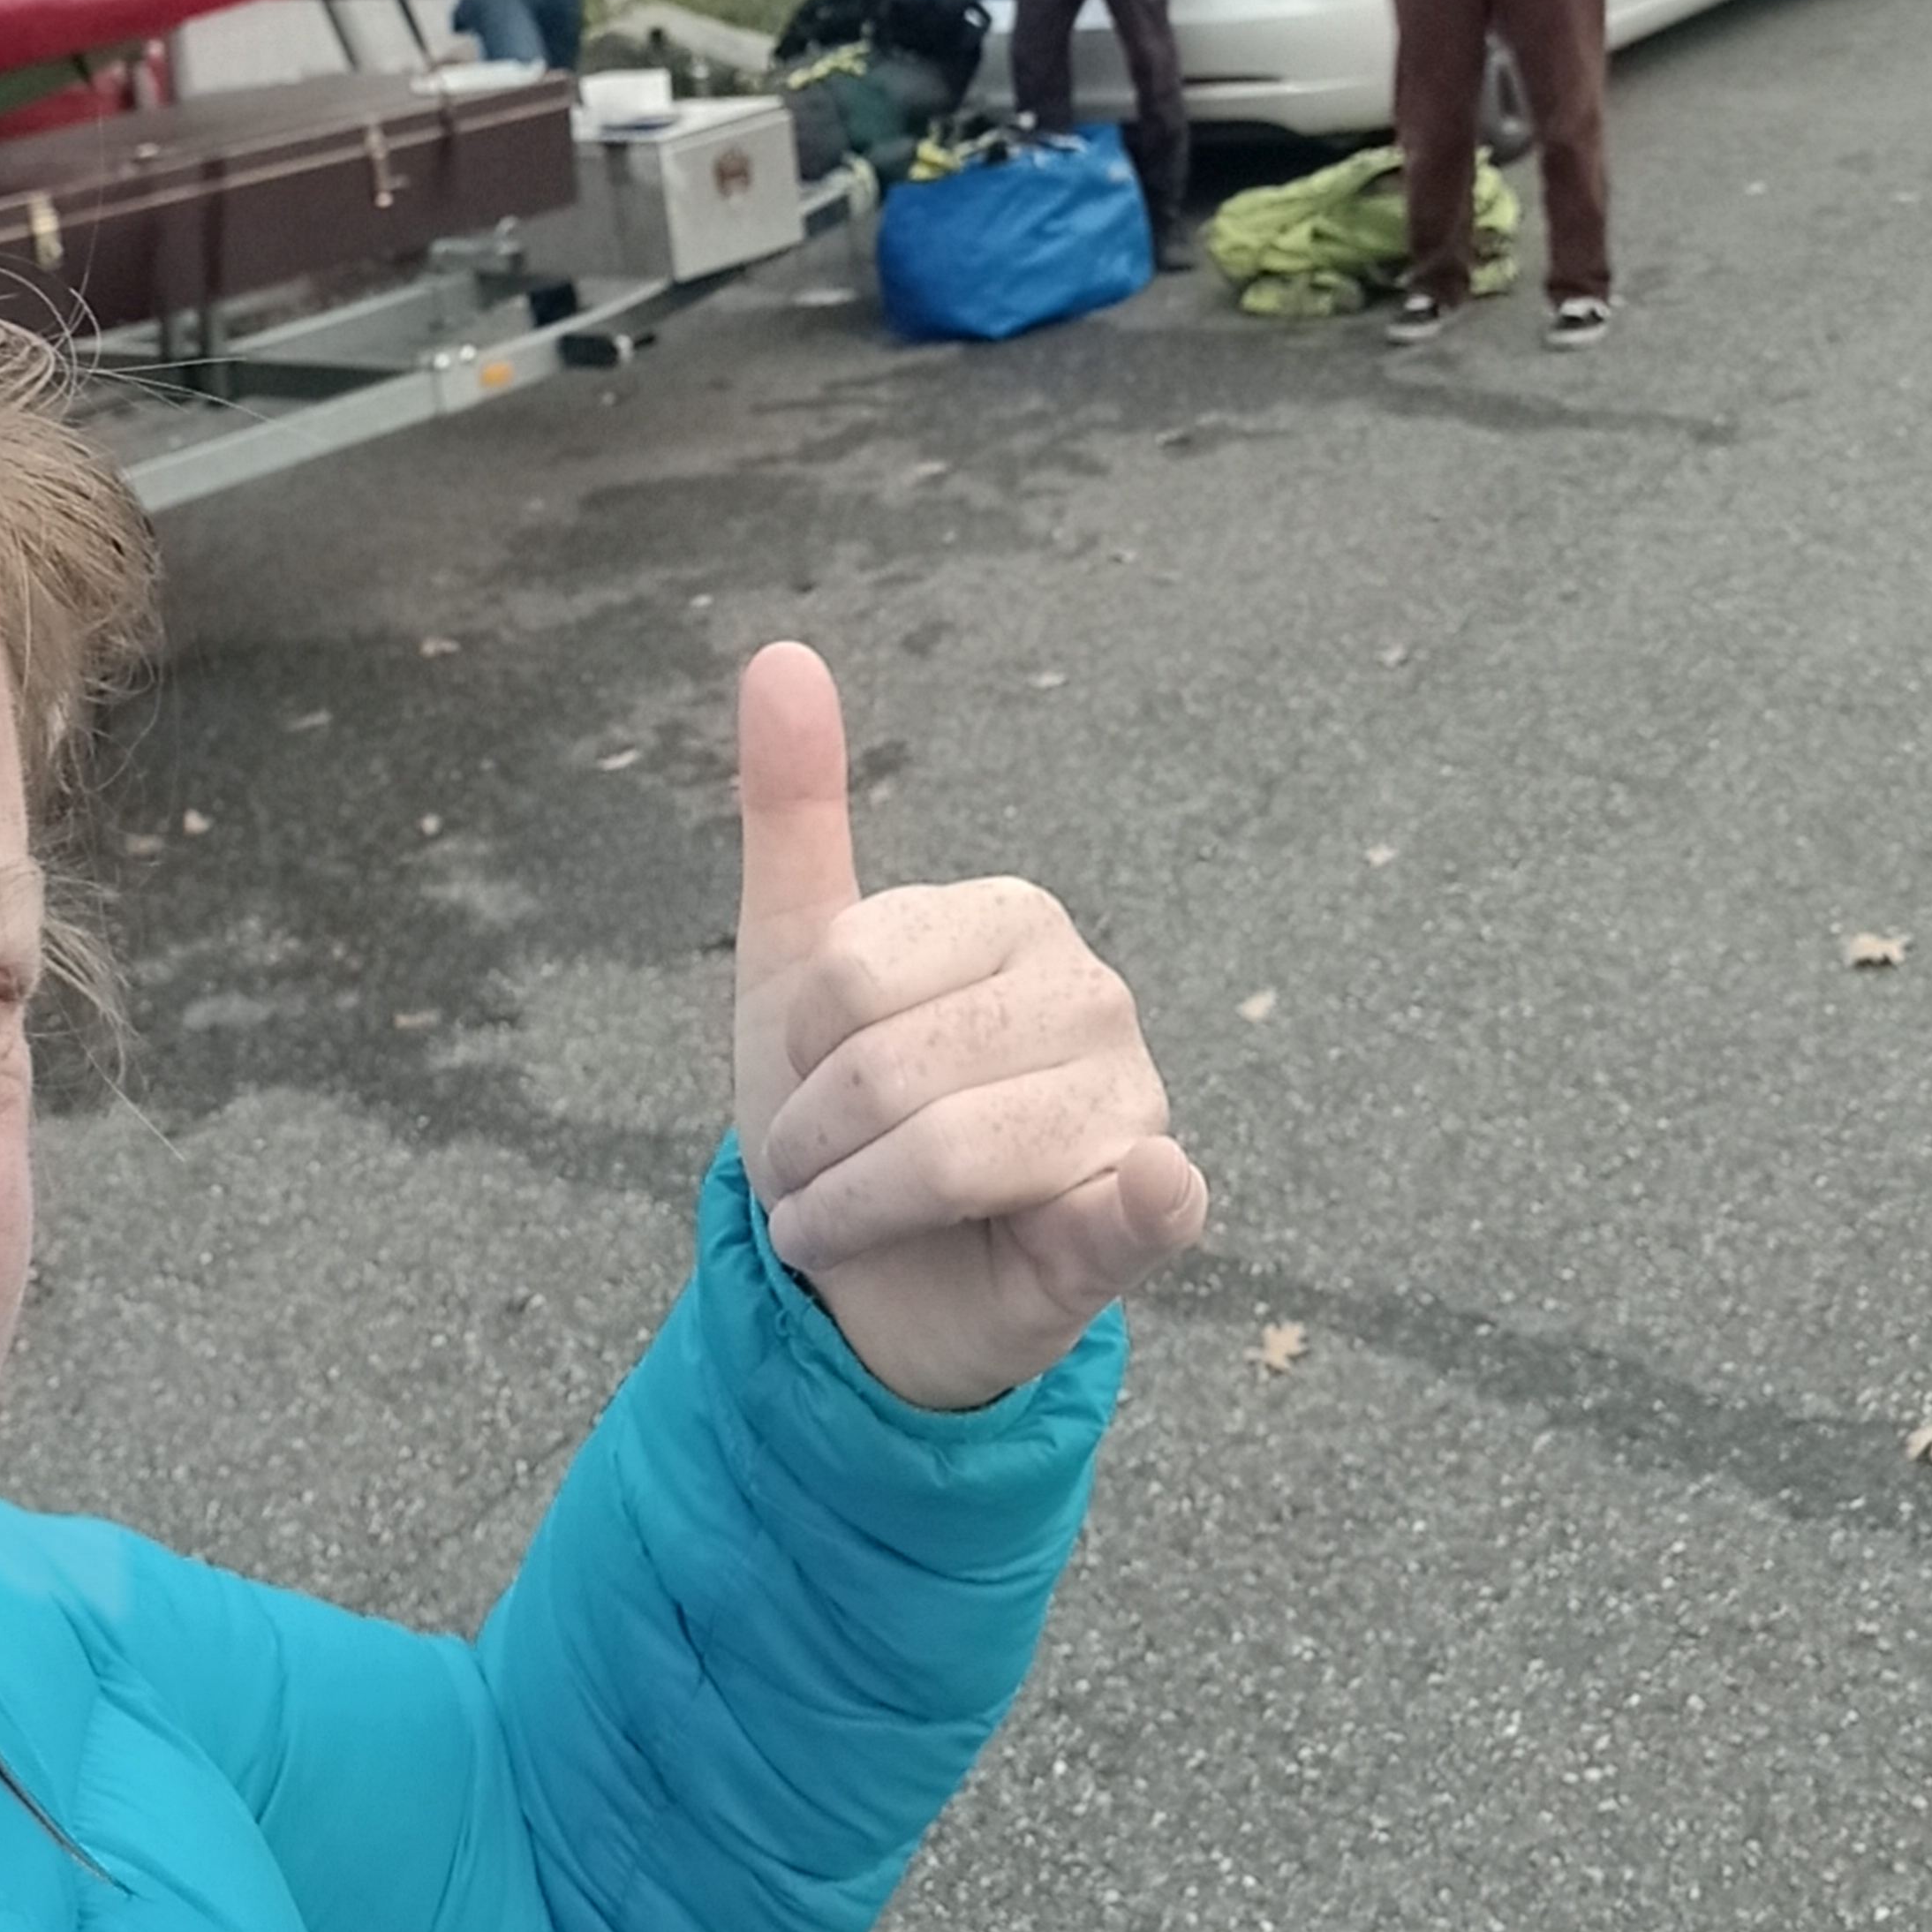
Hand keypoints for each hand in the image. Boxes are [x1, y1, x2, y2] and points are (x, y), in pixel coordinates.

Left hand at [730, 644, 1206, 1412]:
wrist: (867, 1281)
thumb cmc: (840, 1114)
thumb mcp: (791, 961)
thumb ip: (796, 810)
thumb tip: (780, 650)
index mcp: (1015, 919)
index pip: (844, 977)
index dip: (794, 1056)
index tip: (803, 1089)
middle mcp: (1091, 995)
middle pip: (886, 1066)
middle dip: (812, 1147)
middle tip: (818, 1177)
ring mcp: (1130, 1106)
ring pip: (946, 1150)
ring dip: (854, 1212)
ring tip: (852, 1221)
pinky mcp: (1139, 1220)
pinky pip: (1148, 1199)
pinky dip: (1144, 1197)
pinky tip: (1150, 1182)